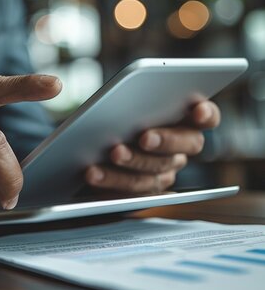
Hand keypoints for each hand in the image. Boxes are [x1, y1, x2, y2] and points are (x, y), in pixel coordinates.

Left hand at [85, 100, 220, 193]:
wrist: (82, 152)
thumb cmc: (106, 118)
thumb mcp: (116, 104)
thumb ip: (127, 99)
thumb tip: (106, 96)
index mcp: (182, 122)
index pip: (207, 117)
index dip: (207, 114)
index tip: (197, 109)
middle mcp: (179, 150)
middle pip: (186, 146)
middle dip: (166, 140)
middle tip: (145, 137)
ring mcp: (162, 174)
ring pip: (155, 172)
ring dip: (134, 161)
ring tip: (113, 153)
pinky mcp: (139, 194)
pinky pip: (131, 192)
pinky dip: (111, 181)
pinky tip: (94, 173)